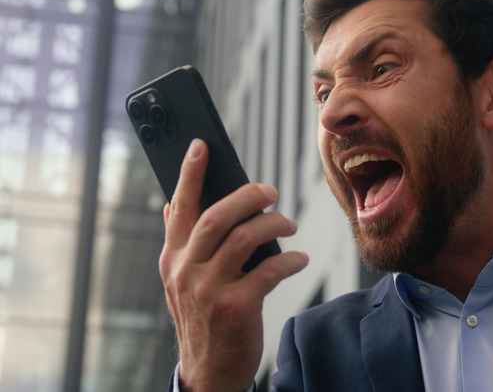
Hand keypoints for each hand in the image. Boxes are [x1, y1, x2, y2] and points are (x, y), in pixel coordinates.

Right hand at [159, 139, 308, 391]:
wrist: (210, 372)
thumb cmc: (202, 320)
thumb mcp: (180, 282)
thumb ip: (179, 243)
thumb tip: (171, 206)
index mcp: (173, 259)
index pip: (180, 208)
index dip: (190, 174)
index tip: (201, 145)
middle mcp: (186, 271)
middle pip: (217, 217)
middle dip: (248, 195)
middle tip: (271, 190)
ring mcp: (208, 290)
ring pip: (245, 238)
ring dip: (274, 224)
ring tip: (288, 223)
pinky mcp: (235, 308)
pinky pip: (269, 270)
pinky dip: (290, 260)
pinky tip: (299, 259)